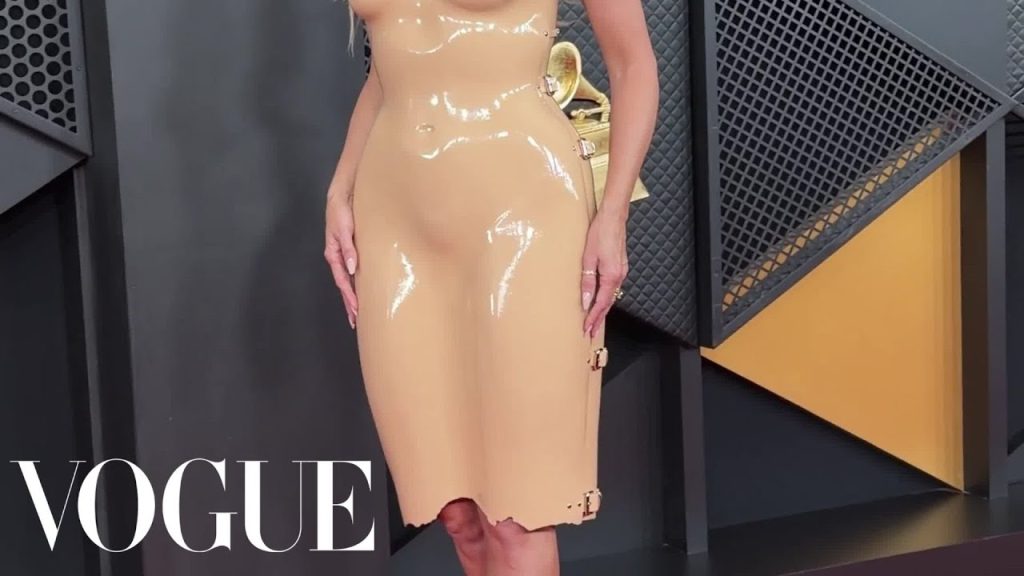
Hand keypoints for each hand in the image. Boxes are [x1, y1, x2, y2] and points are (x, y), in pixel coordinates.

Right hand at [324, 190, 358, 327]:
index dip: (349, 295)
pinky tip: (364, 291)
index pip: (342, 280)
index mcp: (334, 253)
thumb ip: (348, 247)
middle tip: (356, 321)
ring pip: (349, 280)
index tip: (356, 309)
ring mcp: (346, 254)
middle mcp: (339, 256)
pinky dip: (358, 283)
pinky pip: (355, 270)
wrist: (344, 194)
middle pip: (344, 285)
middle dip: (349, 304)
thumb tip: (352, 268)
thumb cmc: (341, 209)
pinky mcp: (352, 249)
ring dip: (353, 296)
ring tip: (358, 313)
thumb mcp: (343, 227)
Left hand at [580, 208, 627, 336]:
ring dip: (602, 309)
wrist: (614, 217)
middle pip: (608, 303)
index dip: (594, 317)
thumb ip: (587, 281)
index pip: (601, 303)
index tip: (587, 328)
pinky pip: (613, 287)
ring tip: (594, 320)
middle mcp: (619, 276)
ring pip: (611, 295)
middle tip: (591, 332)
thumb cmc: (600, 233)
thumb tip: (586, 301)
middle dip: (599, 318)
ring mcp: (621, 271)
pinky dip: (606, 298)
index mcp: (611, 276)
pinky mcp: (619, 266)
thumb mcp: (588, 258)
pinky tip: (600, 300)